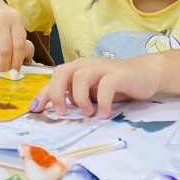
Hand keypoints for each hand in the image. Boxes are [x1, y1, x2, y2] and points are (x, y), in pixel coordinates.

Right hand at [0, 2, 28, 71]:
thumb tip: (22, 63)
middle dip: (5, 66)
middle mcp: (2, 21)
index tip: (16, 70)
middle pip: (5, 51)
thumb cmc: (1, 16)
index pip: (19, 45)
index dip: (18, 61)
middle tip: (4, 70)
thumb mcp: (14, 21)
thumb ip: (18, 39)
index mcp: (16, 19)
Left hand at [29, 55, 163, 117]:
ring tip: (88, 113)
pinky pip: (105, 86)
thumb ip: (76, 96)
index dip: (43, 94)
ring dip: (80, 98)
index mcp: (77, 69)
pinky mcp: (118, 75)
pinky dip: (102, 101)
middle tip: (62, 112)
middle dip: (56, 93)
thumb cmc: (115, 84)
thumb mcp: (91, 92)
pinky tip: (104, 113)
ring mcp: (102, 68)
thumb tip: (57, 111)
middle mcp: (86, 65)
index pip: (54, 78)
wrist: (145, 73)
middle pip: (62, 72)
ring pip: (80, 76)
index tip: (35, 109)